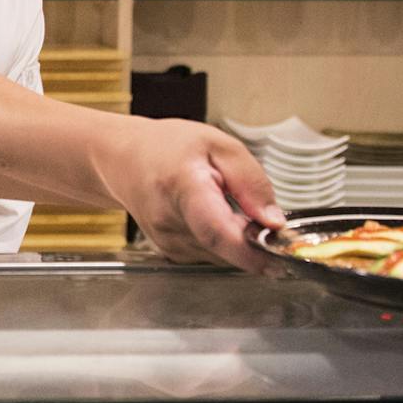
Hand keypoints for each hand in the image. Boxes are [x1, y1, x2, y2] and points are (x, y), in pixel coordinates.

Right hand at [101, 117, 284, 272]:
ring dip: (239, 241)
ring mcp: (167, 242)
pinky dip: (224, 241)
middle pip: (226, 247)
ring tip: (232, 209)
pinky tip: (216, 217)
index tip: (279, 258)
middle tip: (265, 220)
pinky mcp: (171, 253)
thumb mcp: (218, 144)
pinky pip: (212, 254)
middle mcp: (170, 222)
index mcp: (183, 186)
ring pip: (222, 255)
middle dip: (255, 242)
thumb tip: (274, 221)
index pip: (217, 231)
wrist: (123, 160)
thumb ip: (250, 181)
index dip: (251, 251)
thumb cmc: (166, 147)